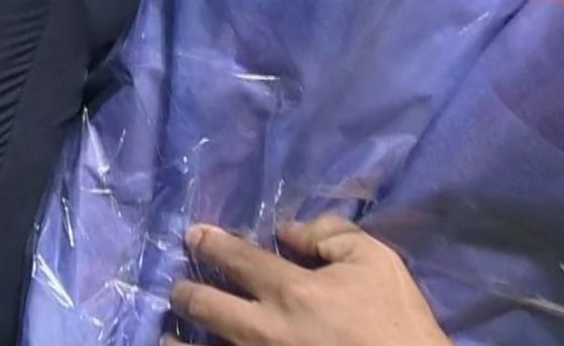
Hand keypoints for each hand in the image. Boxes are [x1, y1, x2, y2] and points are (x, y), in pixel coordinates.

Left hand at [167, 217, 449, 345]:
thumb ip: (330, 234)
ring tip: (166, 332)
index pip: (236, 259)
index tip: (194, 235)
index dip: (210, 243)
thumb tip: (288, 230)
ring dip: (178, 340)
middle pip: (206, 307)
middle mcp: (265, 330)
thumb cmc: (396, 321)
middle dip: (185, 293)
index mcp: (291, 290)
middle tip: (178, 287)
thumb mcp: (375, 260)